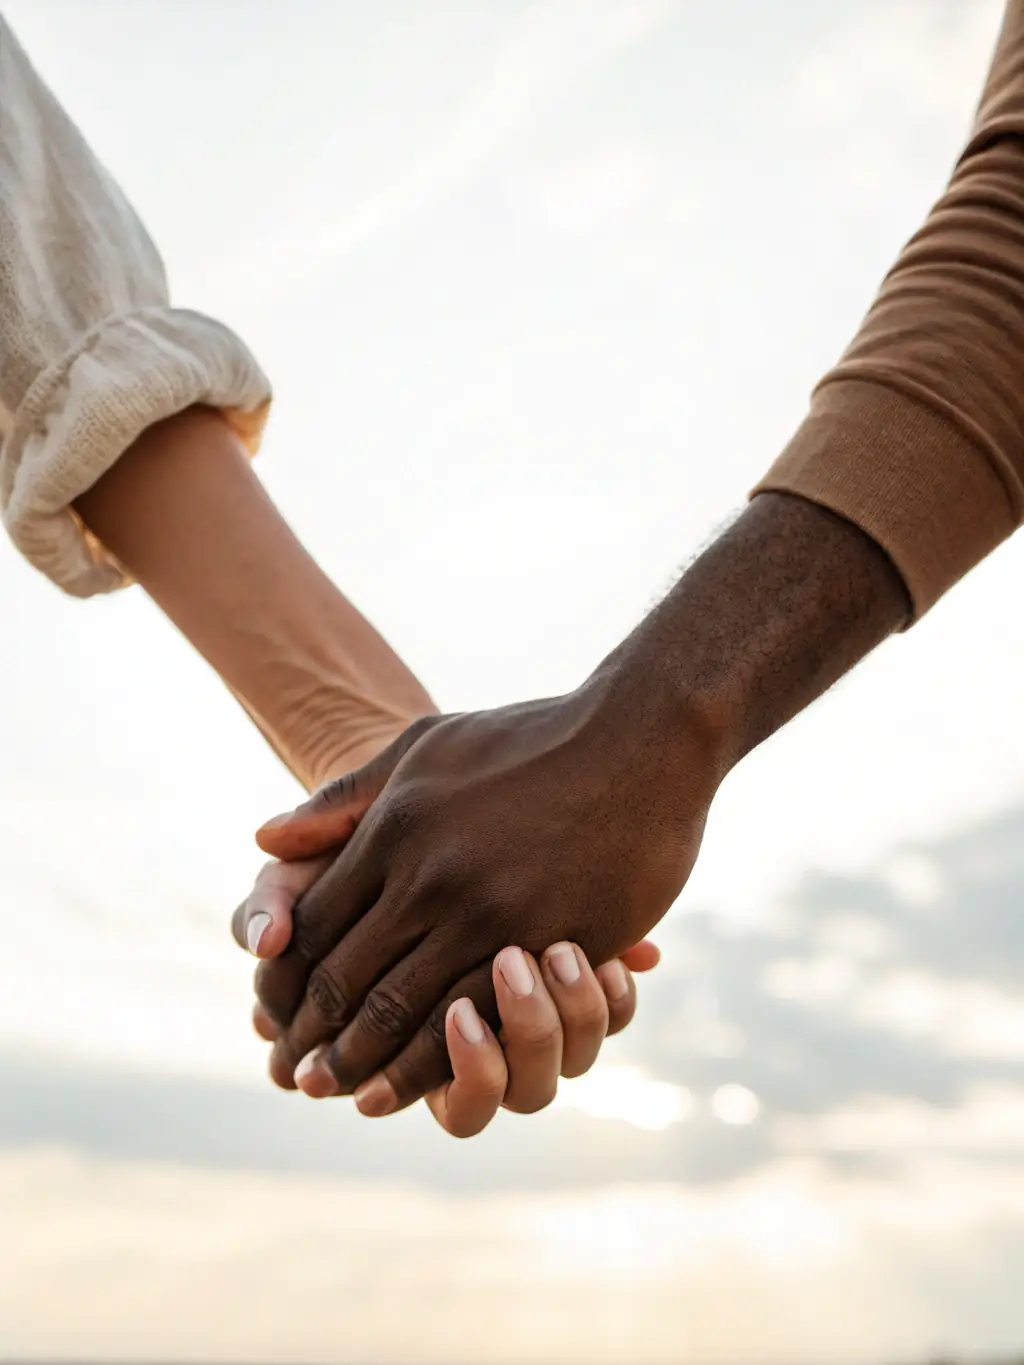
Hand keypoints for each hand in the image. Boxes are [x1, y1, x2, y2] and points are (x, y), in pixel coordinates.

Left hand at [250, 674, 714, 1114]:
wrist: (638, 736)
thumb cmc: (528, 738)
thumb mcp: (424, 747)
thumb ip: (345, 799)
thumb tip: (264, 837)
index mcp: (396, 828)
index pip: (317, 922)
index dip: (288, 977)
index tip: (275, 1012)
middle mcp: (432, 875)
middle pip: (351, 977)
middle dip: (313, 1034)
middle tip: (292, 1074)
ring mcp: (492, 912)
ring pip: (406, 1011)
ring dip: (365, 1061)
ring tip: (338, 1092)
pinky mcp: (551, 940)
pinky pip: (483, 1016)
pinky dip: (437, 1062)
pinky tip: (412, 1083)